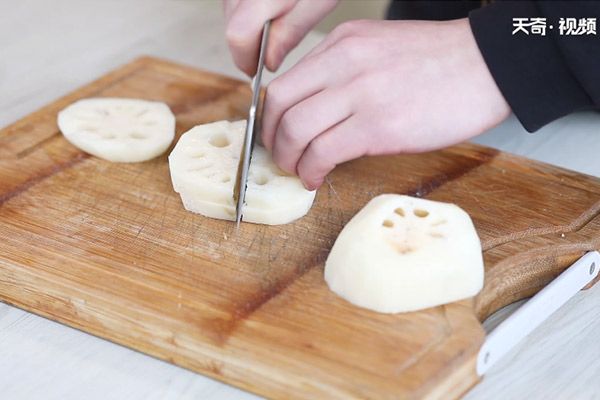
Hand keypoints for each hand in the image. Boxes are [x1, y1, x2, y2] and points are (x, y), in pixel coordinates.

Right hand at [224, 0, 337, 75]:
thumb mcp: (317, 1)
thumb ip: (290, 33)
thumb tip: (268, 60)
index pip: (238, 36)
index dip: (247, 59)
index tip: (257, 70)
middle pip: (231, 24)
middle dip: (249, 43)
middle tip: (272, 47)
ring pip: (230, 9)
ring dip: (247, 24)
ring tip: (276, 19)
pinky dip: (247, 6)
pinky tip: (269, 3)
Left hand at [261, 18, 510, 189]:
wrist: (488, 65)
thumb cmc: (439, 62)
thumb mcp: (380, 50)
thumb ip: (343, 73)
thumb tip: (316, 110)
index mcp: (342, 44)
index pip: (284, 82)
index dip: (269, 117)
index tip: (274, 135)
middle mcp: (344, 63)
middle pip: (279, 105)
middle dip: (270, 139)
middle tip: (278, 156)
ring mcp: (360, 93)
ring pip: (296, 130)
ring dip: (287, 158)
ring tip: (298, 171)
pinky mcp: (379, 126)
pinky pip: (324, 152)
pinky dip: (310, 170)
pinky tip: (316, 177)